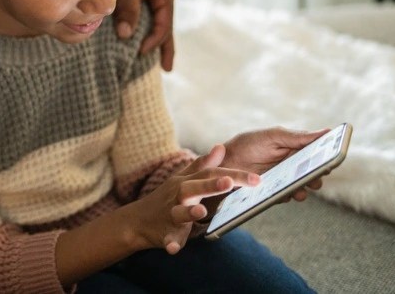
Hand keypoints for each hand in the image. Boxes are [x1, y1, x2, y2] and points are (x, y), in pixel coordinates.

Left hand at [116, 0, 176, 70]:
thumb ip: (128, 8)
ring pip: (151, 19)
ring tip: (148, 57)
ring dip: (149, 36)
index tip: (141, 54)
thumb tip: (126, 35)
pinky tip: (132, 35)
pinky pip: (140, 11)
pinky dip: (138, 24)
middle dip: (162, 44)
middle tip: (165, 68)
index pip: (164, 24)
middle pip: (163, 24)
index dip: (154, 41)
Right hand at [128, 145, 258, 254]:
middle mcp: (177, 196)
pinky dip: (170, 243)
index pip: (210, 174)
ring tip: (200, 212)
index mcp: (186, 183)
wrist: (137, 221)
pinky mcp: (163, 234)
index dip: (233, 175)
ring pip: (179, 212)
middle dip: (211, 185)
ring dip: (189, 211)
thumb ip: (202, 165)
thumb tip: (220, 147)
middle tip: (229, 182)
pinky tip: (174, 248)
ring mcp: (169, 215)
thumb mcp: (183, 179)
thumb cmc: (166, 198)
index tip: (257, 178)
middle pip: (194, 188)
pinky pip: (166, 239)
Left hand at [220, 126, 329, 201]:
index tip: (331, 159)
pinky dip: (288, 195)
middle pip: (314, 172)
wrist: (224, 162)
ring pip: (303, 186)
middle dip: (317, 175)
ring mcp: (285, 179)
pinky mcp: (276, 192)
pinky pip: (287, 196)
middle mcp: (294, 165)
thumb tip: (327, 131)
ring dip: (305, 188)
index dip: (327, 157)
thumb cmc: (248, 144)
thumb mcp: (272, 137)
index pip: (318, 154)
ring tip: (300, 188)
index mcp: (296, 148)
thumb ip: (297, 137)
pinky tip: (284, 193)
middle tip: (316, 176)